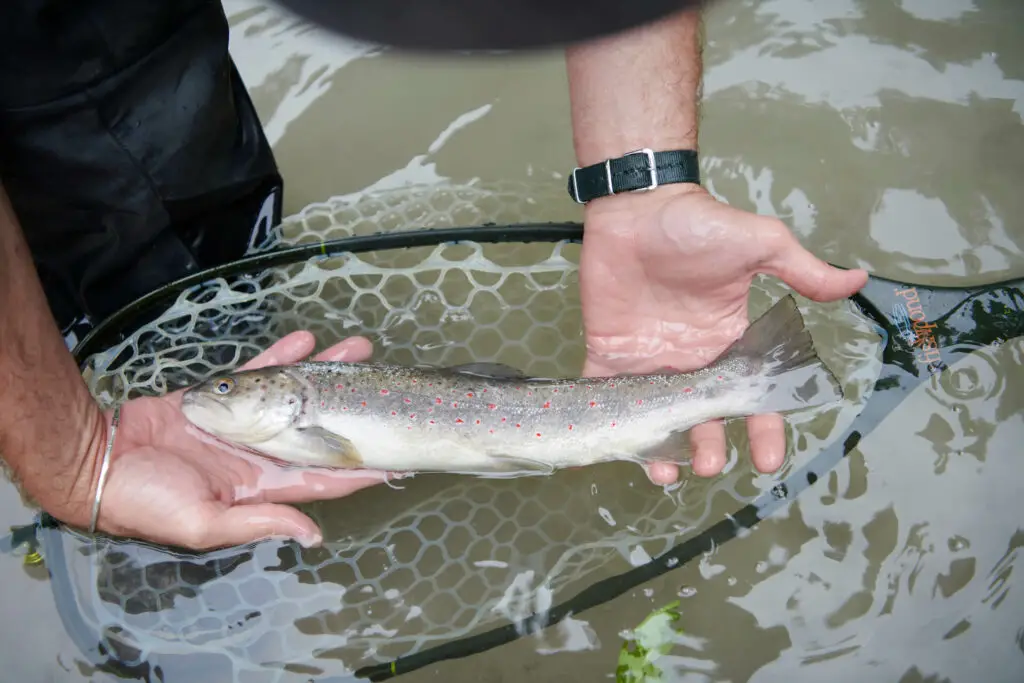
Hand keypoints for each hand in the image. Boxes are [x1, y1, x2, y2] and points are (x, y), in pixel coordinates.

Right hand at [88, 332, 390, 549]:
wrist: (100, 461)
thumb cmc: (147, 501)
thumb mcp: (205, 524)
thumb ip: (260, 523)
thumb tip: (313, 535)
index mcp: (266, 485)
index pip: (328, 476)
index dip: (364, 466)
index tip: (401, 455)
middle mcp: (264, 452)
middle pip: (322, 425)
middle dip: (355, 403)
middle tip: (385, 376)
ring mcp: (246, 421)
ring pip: (298, 391)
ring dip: (327, 370)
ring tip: (357, 347)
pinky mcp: (223, 396)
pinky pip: (260, 371)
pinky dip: (282, 356)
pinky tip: (307, 340)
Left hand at [578, 185, 867, 481]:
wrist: (637, 207)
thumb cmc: (698, 224)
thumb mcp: (760, 243)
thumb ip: (803, 270)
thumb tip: (858, 280)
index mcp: (730, 341)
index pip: (754, 396)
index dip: (764, 430)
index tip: (767, 461)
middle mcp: (692, 360)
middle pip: (705, 418)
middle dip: (710, 446)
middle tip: (710, 464)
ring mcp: (651, 361)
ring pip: (658, 418)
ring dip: (664, 448)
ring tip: (667, 472)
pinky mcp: (610, 356)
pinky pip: (607, 398)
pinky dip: (608, 424)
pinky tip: (616, 447)